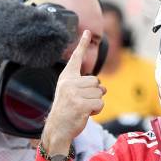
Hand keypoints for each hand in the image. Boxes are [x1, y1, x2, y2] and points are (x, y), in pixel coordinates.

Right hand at [42, 30, 105, 154]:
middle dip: (94, 94)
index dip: (82, 44)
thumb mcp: (70, 94)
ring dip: (96, 103)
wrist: (57, 129)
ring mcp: (74, 93)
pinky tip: (85, 114)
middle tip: (81, 103)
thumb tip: (103, 87)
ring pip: (100, 93)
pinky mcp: (80, 104)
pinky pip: (100, 103)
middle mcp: (69, 83)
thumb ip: (83, 85)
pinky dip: (97, 110)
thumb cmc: (66, 112)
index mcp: (66, 78)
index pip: (76, 58)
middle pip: (96, 81)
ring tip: (82, 109)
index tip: (87, 31)